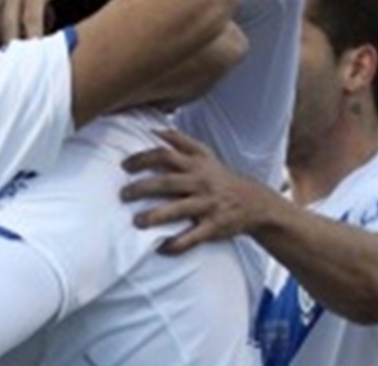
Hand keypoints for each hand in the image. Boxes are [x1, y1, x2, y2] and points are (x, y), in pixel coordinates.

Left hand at [121, 129, 271, 253]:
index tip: (124, 165)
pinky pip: (193, 237)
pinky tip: (161, 247)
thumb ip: (179, 140)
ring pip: (178, 209)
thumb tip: (153, 130)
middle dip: (142, 188)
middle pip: (167, 182)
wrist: (254, 202)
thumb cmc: (220, 177)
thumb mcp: (205, 154)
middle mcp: (201, 182)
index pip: (165, 155)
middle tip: (123, 195)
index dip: (143, 158)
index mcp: (196, 164)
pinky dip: (176, 244)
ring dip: (155, 216)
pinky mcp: (214, 226)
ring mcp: (208, 205)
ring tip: (137, 221)